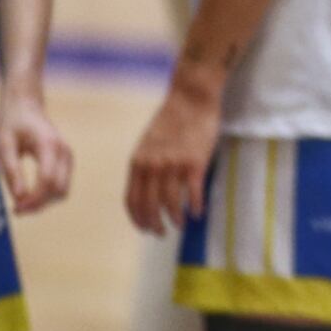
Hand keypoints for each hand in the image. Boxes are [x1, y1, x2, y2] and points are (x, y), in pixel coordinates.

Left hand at [0, 86, 72, 214]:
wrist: (25, 105)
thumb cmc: (11, 123)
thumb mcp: (3, 145)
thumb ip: (11, 170)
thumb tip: (19, 198)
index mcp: (49, 144)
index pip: (48, 180)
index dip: (33, 199)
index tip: (15, 209)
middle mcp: (64, 151)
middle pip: (59, 189)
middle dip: (39, 204)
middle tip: (16, 210)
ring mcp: (68, 156)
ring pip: (63, 190)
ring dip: (44, 202)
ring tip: (21, 204)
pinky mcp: (66, 161)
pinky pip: (61, 185)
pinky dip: (47, 195)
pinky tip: (29, 195)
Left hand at [125, 80, 220, 235]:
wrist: (191, 98)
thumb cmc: (172, 119)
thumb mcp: (149, 143)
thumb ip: (146, 164)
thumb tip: (148, 189)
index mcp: (138, 162)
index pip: (132, 200)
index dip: (137, 219)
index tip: (145, 228)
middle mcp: (153, 166)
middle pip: (149, 207)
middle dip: (154, 225)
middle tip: (161, 233)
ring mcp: (173, 165)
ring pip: (170, 204)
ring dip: (175, 219)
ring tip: (180, 224)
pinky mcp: (194, 163)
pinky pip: (193, 194)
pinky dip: (195, 208)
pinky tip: (198, 212)